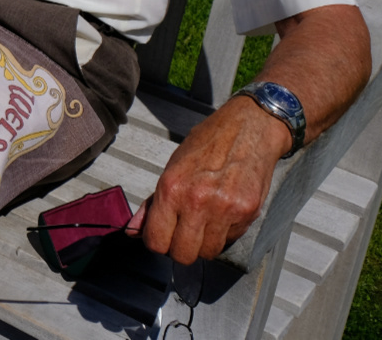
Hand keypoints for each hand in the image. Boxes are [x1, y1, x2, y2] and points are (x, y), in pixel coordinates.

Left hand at [132, 96, 292, 264]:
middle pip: (182, 255)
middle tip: (185, 234)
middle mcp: (196, 201)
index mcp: (171, 188)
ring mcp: (224, 209)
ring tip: (206, 223)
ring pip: (208, 253)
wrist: (249, 128)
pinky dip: (225, 233)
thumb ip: (153, 203)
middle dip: (181, 249)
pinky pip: (230, 240)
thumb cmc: (208, 144)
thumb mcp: (172, 167)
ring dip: (204, 244)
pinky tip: (224, 212)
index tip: (163, 237)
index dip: (158, 243)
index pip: (156, 240)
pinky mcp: (247, 213)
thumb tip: (133, 231)